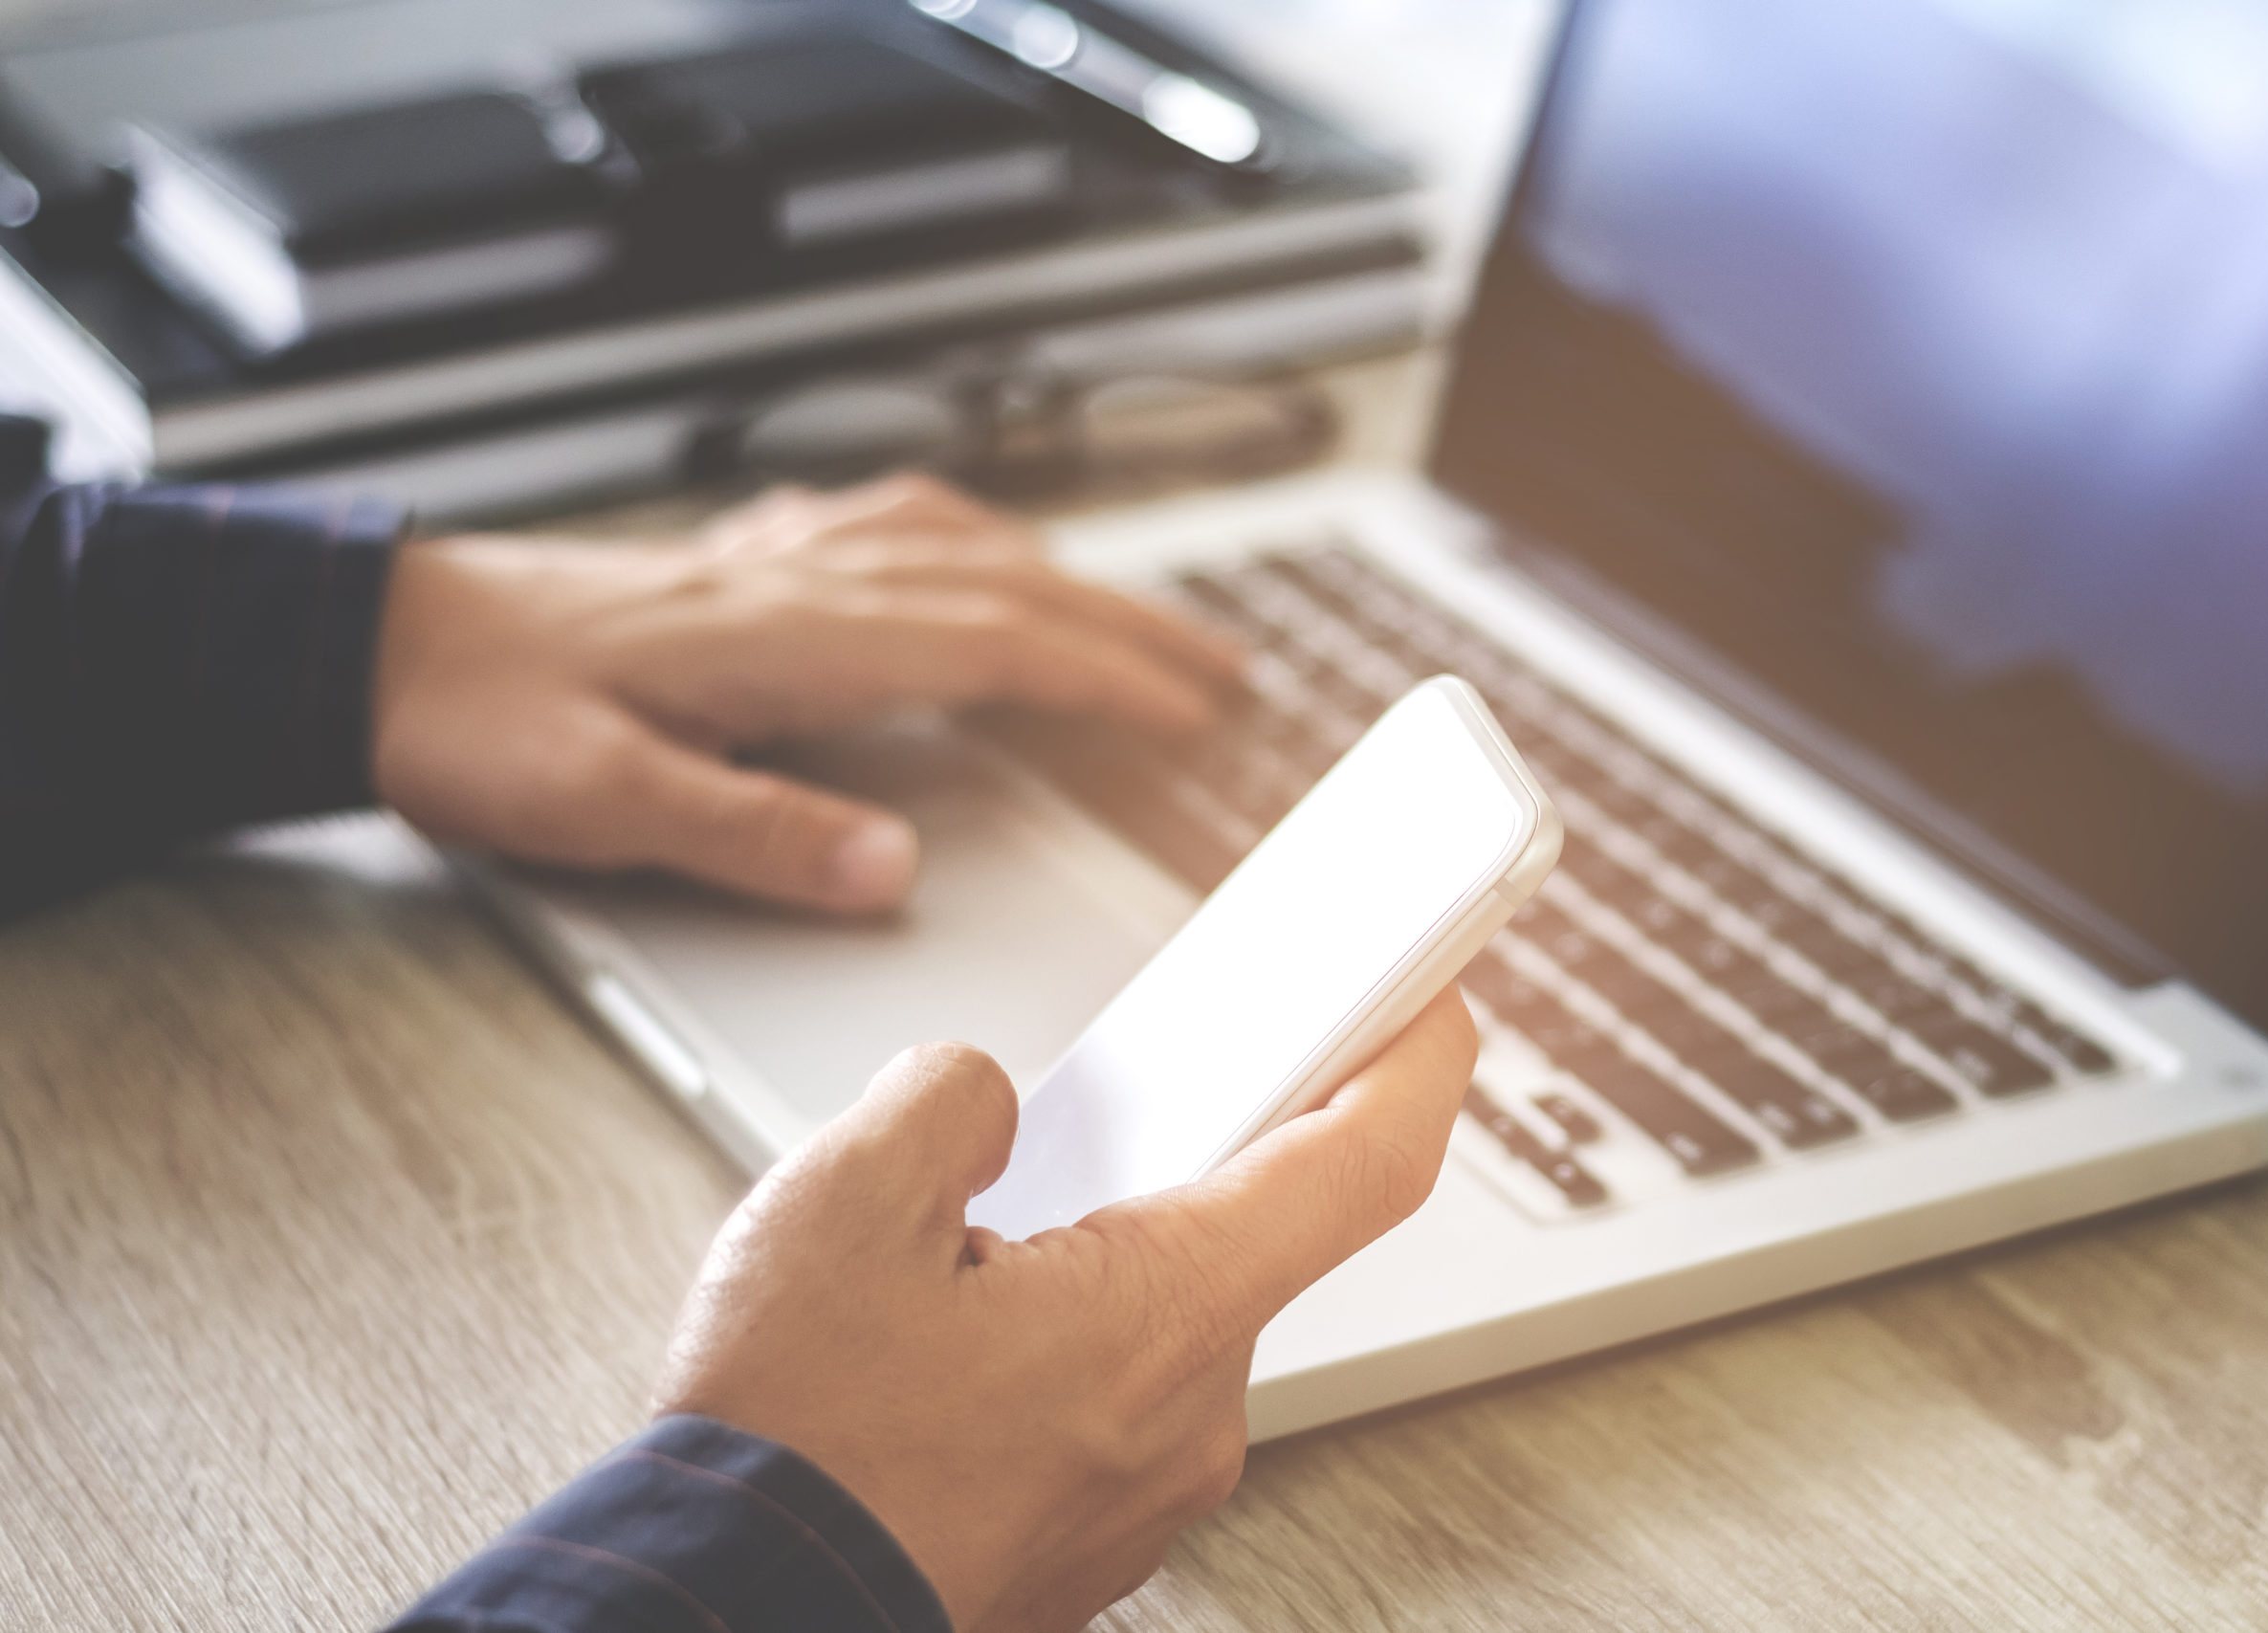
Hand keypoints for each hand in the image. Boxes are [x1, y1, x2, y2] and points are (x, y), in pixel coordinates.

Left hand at [371, 475, 1240, 911]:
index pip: (990, 644)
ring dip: (1067, 581)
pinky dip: (971, 541)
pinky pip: (891, 529)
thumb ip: (754, 832)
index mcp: (789, 636)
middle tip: (1221, 671)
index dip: (1106, 675)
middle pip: (1005, 584)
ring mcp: (774, 563)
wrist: (372, 643)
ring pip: (960, 547)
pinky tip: (977, 556)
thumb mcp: (605, 801)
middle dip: (1126, 626)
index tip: (1193, 710)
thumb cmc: (480, 721)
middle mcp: (801, 581)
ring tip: (1139, 621)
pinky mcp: (741, 566)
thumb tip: (893, 867)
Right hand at [654, 985, 1478, 1632]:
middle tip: (1090, 1110)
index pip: (1364, 1164)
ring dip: (1091, 1263)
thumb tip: (985, 1104)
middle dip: (1163, 1161)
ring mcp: (1147, 1491)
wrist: (731, 1619)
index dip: (1419, 1057)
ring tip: (961, 1251)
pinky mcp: (1093, 1537)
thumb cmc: (790, 1452)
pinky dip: (1061, 1348)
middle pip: (1244, 1236)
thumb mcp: (841, 1201)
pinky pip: (1115, 1402)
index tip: (1433, 993)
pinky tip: (949, 1344)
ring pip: (1160, 1322)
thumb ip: (950, 1102)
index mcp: (1165, 1311)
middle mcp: (1190, 1414)